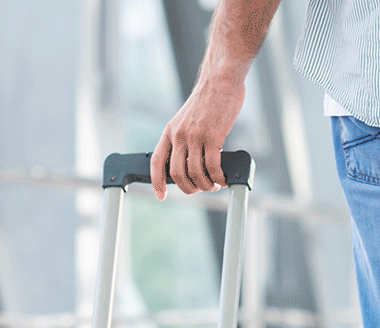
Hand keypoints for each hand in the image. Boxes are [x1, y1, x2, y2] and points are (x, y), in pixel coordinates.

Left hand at [151, 74, 245, 199]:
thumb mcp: (187, 119)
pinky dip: (218, 177)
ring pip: (195, 173)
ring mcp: (195, 136)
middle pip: (177, 173)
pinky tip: (223, 178)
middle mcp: (179, 135)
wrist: (220, 80)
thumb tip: (191, 163)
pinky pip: (212, 166)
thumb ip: (185, 139)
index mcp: (170, 131)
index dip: (157, 182)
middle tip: (200, 189)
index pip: (157, 162)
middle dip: (189, 188)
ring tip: (214, 184)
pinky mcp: (212, 136)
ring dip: (206, 185)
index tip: (161, 196)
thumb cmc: (208, 100)